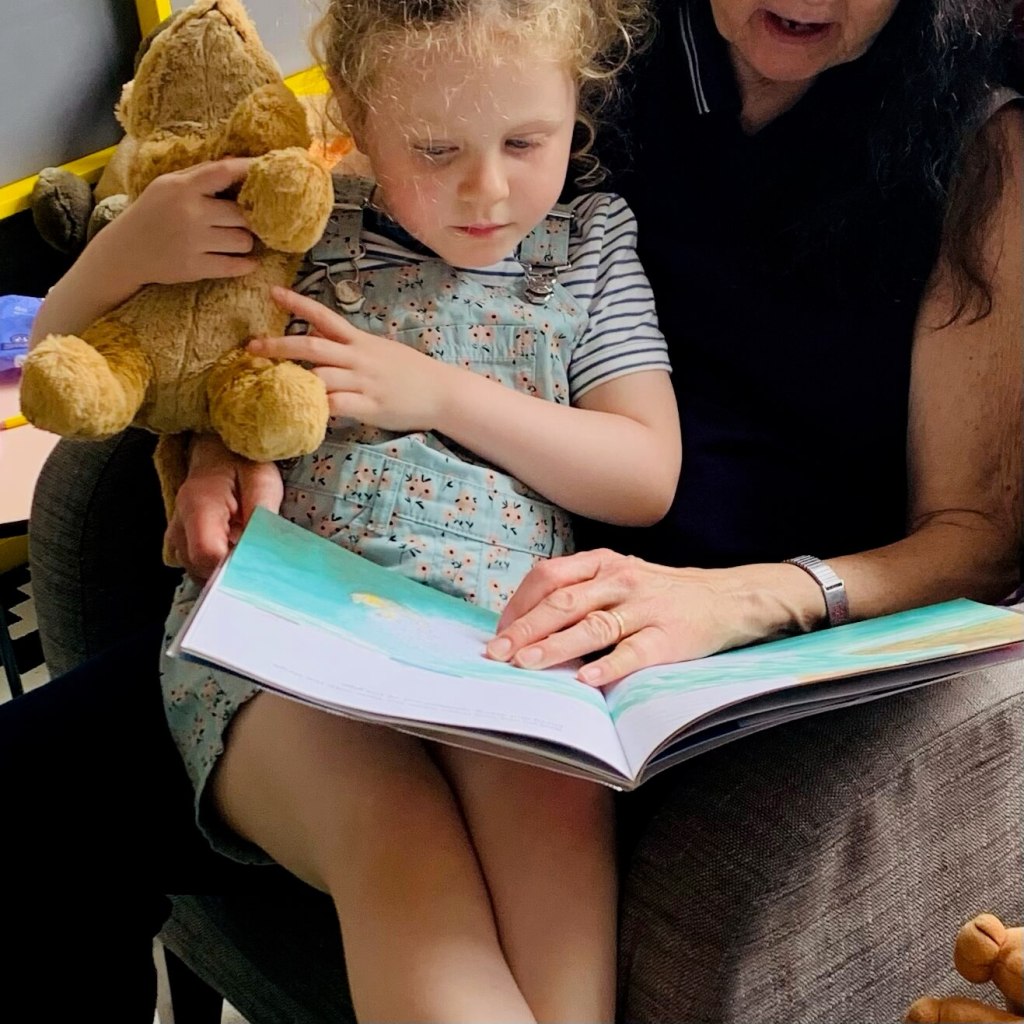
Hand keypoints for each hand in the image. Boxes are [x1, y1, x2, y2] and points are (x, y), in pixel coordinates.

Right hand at [95, 158, 257, 290]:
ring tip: (235, 240)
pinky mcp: (195, 268)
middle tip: (245, 220)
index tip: (267, 170)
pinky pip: (235, 266)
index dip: (249, 170)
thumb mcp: (168, 185)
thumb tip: (237, 162)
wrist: (125, 251)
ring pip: (243, 241)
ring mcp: (193, 242)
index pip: (224, 172)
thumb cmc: (152, 212)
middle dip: (248, 218)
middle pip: (242, 214)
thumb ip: (201, 174)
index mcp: (182, 187)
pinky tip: (248, 261)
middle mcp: (190, 213)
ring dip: (245, 241)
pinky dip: (246, 264)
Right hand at [164, 434, 282, 579]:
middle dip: (235, 571)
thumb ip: (262, 515)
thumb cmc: (243, 464)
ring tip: (249, 550)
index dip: (234, 566)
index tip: (259, 564)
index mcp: (198, 506)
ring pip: (202, 574)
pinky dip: (222, 568)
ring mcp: (178, 538)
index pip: (207, 554)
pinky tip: (239, 553)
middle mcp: (180, 527)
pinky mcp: (184, 546)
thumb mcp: (262, 481)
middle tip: (261, 558)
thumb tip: (264, 550)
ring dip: (229, 570)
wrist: (219, 454)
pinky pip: (202, 569)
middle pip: (203, 569)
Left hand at [247, 287, 453, 430]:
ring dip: (294, 380)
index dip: (297, 304)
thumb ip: (347, 343)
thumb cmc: (410, 372)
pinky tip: (302, 413)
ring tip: (270, 386)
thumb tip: (316, 330)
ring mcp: (364, 382)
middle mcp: (359, 358)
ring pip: (321, 376)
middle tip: (252, 348)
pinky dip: (318, 409)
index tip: (272, 293)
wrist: (442, 392)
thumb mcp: (378, 349)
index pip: (324, 316)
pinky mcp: (370, 406)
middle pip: (312, 346)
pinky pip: (337, 406)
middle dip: (279, 346)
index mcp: (360, 341)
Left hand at [486, 550, 799, 685]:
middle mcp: (619, 580)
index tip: (497, 632)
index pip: (548, 577)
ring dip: (555, 645)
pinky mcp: (668, 636)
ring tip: (527, 663)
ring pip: (592, 625)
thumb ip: (579, 591)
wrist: (726, 599)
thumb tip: (527, 621)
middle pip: (562, 601)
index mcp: (601, 563)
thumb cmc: (660, 593)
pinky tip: (587, 678)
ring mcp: (644, 607)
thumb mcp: (618, 577)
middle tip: (496, 652)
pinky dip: (609, 666)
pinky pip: (634, 652)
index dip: (518, 605)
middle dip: (525, 628)